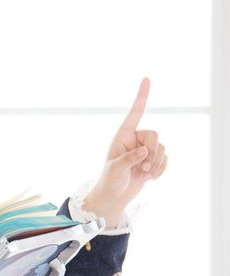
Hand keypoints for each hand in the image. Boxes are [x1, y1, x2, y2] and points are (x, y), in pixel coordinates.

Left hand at [85, 78, 167, 224]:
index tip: (146, 79)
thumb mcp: (115, 169)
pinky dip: (161, 169)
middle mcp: (135, 139)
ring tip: (145, 174)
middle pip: (155, 135)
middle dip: (153, 152)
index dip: (141, 96)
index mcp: (122, 135)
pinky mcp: (153, 159)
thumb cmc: (109, 180)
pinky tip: (150, 178)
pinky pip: (166, 159)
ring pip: (162, 148)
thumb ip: (129, 158)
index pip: (135, 113)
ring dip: (156, 163)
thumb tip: (145, 151)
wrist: (115, 196)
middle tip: (144, 167)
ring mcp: (145, 149)